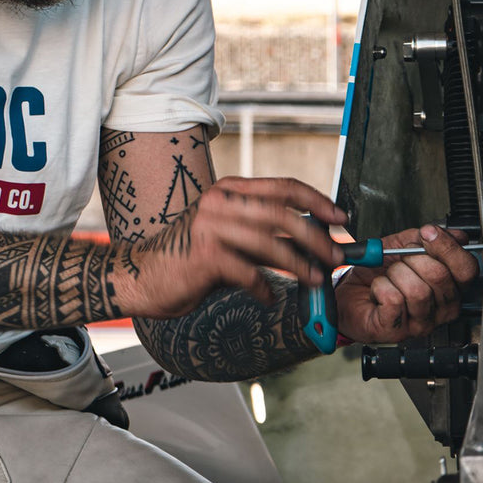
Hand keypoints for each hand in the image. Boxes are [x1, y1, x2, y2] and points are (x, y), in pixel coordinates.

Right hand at [116, 176, 345, 318]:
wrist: (142, 275)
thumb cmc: (190, 258)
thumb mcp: (229, 235)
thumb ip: (262, 233)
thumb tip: (311, 242)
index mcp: (230, 189)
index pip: (283, 186)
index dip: (317, 200)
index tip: (340, 218)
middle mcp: (220, 201)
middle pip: (281, 214)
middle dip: (315, 236)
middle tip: (335, 255)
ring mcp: (210, 226)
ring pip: (269, 242)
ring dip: (298, 264)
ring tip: (315, 279)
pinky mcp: (204, 255)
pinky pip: (247, 272)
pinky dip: (264, 287)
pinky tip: (268, 296)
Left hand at [335, 225, 479, 343]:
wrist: (349, 292)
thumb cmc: (377, 273)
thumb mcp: (401, 246)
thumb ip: (426, 238)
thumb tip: (455, 234)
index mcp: (449, 287)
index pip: (466, 269)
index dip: (448, 248)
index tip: (428, 233)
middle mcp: (441, 309)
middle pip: (440, 276)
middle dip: (413, 259)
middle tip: (400, 260)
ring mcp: (421, 323)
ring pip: (418, 290)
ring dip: (395, 275)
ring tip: (388, 278)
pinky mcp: (397, 331)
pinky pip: (394, 300)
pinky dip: (380, 287)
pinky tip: (379, 291)